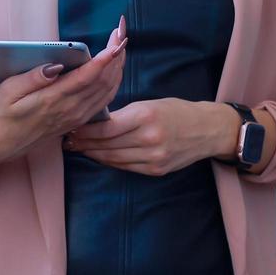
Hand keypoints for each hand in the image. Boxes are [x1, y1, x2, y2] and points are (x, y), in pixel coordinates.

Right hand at [0, 18, 127, 174]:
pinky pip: (104, 100)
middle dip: (115, 56)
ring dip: (117, 67)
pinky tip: (114, 70)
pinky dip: (113, 82)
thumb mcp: (7, 92)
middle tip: (121, 33)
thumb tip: (54, 66)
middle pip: (103, 81)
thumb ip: (31, 78)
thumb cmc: (1, 114)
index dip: (105, 58)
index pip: (86, 77)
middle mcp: (71, 110)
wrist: (2, 145)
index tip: (117, 41)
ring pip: (108, 91)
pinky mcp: (78, 120)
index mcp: (54, 99)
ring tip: (120, 45)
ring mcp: (77, 117)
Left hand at [63, 98, 235, 175]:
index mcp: (145, 117)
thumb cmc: (175, 111)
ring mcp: (153, 158)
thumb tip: (94, 121)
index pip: (106, 129)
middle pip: (107, 146)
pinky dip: (110, 162)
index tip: (72, 127)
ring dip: (93, 154)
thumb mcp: (149, 104)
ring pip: (113, 159)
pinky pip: (125, 167)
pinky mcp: (156, 170)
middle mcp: (149, 140)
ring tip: (78, 148)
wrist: (207, 130)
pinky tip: (98, 156)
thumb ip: (123, 115)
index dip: (85, 131)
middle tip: (68, 140)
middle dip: (84, 144)